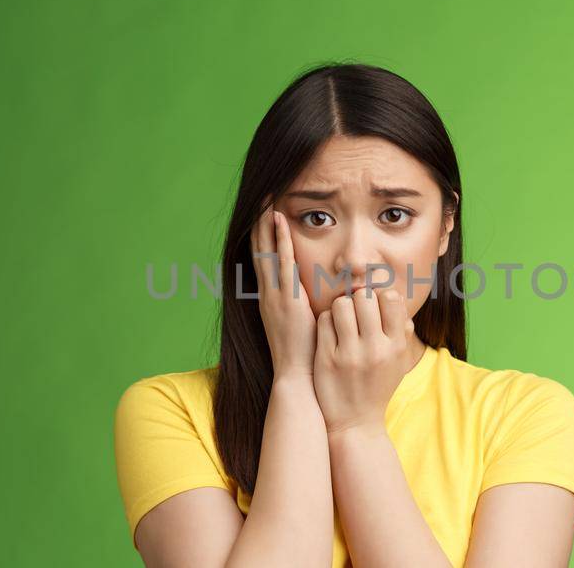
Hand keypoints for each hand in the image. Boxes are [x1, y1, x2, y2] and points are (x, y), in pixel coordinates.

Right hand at [251, 207, 315, 380]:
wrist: (296, 377)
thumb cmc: (304, 356)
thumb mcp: (301, 326)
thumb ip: (303, 308)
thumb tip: (314, 296)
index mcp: (270, 300)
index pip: (264, 261)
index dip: (262, 237)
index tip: (264, 215)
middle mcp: (267, 294)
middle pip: (259, 250)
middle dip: (259, 224)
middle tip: (261, 197)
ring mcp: (274, 295)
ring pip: (266, 251)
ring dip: (266, 224)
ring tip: (267, 200)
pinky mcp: (285, 298)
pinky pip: (281, 263)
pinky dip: (280, 240)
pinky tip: (280, 221)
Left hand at [312, 287, 417, 434]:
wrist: (355, 423)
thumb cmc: (377, 386)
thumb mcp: (398, 362)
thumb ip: (402, 330)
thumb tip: (397, 297)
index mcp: (396, 346)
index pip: (391, 298)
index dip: (380, 296)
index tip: (374, 306)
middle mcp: (375, 349)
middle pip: (365, 297)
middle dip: (358, 299)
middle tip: (355, 312)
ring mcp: (349, 354)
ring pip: (341, 305)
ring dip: (340, 308)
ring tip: (341, 319)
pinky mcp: (327, 359)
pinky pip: (324, 320)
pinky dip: (326, 320)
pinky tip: (330, 331)